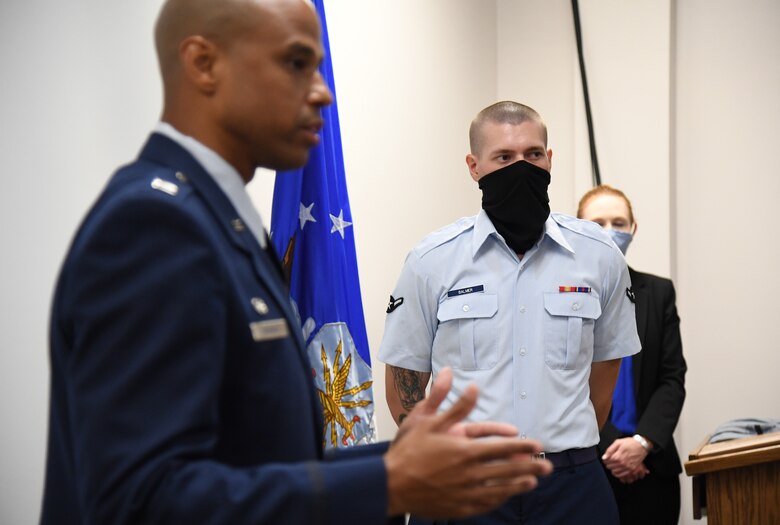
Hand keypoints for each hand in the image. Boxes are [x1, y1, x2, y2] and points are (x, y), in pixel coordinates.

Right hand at [384, 368, 552, 518]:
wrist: (390, 484)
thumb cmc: (408, 450)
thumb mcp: (427, 421)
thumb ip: (452, 403)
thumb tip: (468, 383)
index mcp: (464, 450)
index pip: (501, 447)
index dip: (522, 446)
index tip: (536, 445)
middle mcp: (468, 473)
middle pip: (507, 470)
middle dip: (530, 466)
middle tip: (548, 466)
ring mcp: (464, 492)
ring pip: (499, 489)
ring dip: (519, 484)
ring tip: (533, 481)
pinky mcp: (458, 507)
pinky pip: (485, 503)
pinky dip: (499, 499)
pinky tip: (506, 495)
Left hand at [602, 437, 649, 481]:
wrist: (642, 445)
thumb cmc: (630, 443)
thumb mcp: (618, 442)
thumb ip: (610, 450)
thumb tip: (604, 457)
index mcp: (618, 456)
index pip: (607, 462)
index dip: (605, 460)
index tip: (606, 458)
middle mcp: (623, 463)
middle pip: (611, 467)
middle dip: (608, 464)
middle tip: (609, 461)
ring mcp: (628, 467)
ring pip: (616, 473)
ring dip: (613, 469)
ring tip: (613, 466)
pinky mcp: (632, 470)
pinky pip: (623, 475)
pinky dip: (619, 474)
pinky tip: (618, 470)